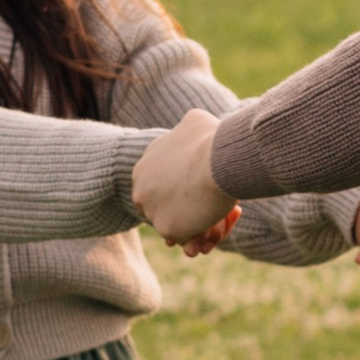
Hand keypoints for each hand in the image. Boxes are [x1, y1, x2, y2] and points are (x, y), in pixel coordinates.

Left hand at [134, 113, 234, 245]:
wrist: (219, 159)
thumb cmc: (212, 139)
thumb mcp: (195, 121)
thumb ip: (186, 129)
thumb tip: (190, 126)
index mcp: (143, 166)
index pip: (157, 187)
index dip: (180, 193)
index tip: (199, 193)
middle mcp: (140, 188)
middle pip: (163, 208)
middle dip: (184, 212)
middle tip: (208, 212)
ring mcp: (151, 210)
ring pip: (174, 224)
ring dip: (195, 225)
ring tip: (217, 222)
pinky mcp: (166, 229)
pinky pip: (185, 238)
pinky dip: (201, 236)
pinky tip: (217, 229)